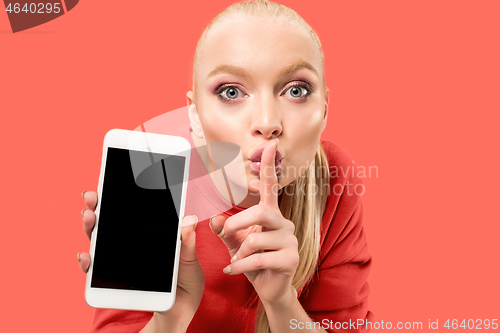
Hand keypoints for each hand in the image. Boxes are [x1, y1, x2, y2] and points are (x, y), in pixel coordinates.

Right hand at [78, 191, 204, 330]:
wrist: (180, 307)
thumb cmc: (186, 279)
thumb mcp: (189, 259)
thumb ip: (187, 242)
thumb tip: (188, 220)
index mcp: (149, 234)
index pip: (130, 212)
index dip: (119, 196)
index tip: (110, 182)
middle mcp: (130, 244)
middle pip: (109, 222)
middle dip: (98, 207)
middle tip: (92, 197)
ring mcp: (120, 261)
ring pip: (99, 241)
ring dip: (91, 228)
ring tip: (89, 217)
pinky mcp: (114, 281)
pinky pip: (96, 272)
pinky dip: (88, 263)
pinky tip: (86, 256)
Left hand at [209, 140, 298, 306]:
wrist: (270, 289)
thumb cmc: (254, 261)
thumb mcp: (235, 244)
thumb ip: (225, 231)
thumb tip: (216, 218)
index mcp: (271, 215)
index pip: (272, 187)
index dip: (269, 167)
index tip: (269, 145)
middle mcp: (284, 224)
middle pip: (261, 212)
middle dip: (238, 222)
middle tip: (227, 233)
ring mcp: (290, 241)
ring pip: (257, 238)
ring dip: (239, 251)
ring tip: (236, 259)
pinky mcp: (291, 259)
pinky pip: (259, 258)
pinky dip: (241, 265)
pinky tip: (234, 269)